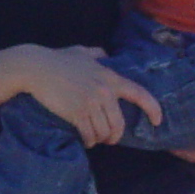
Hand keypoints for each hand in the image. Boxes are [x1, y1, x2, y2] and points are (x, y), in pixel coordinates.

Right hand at [20, 44, 162, 147]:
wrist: (36, 68)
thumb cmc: (58, 59)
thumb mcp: (82, 52)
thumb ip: (97, 54)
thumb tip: (105, 55)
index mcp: (110, 78)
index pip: (139, 94)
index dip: (153, 109)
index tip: (158, 121)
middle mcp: (104, 91)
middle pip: (119, 124)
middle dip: (114, 136)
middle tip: (109, 139)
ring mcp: (91, 103)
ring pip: (104, 132)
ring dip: (100, 139)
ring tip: (94, 139)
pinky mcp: (77, 113)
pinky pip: (89, 135)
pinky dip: (88, 141)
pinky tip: (84, 140)